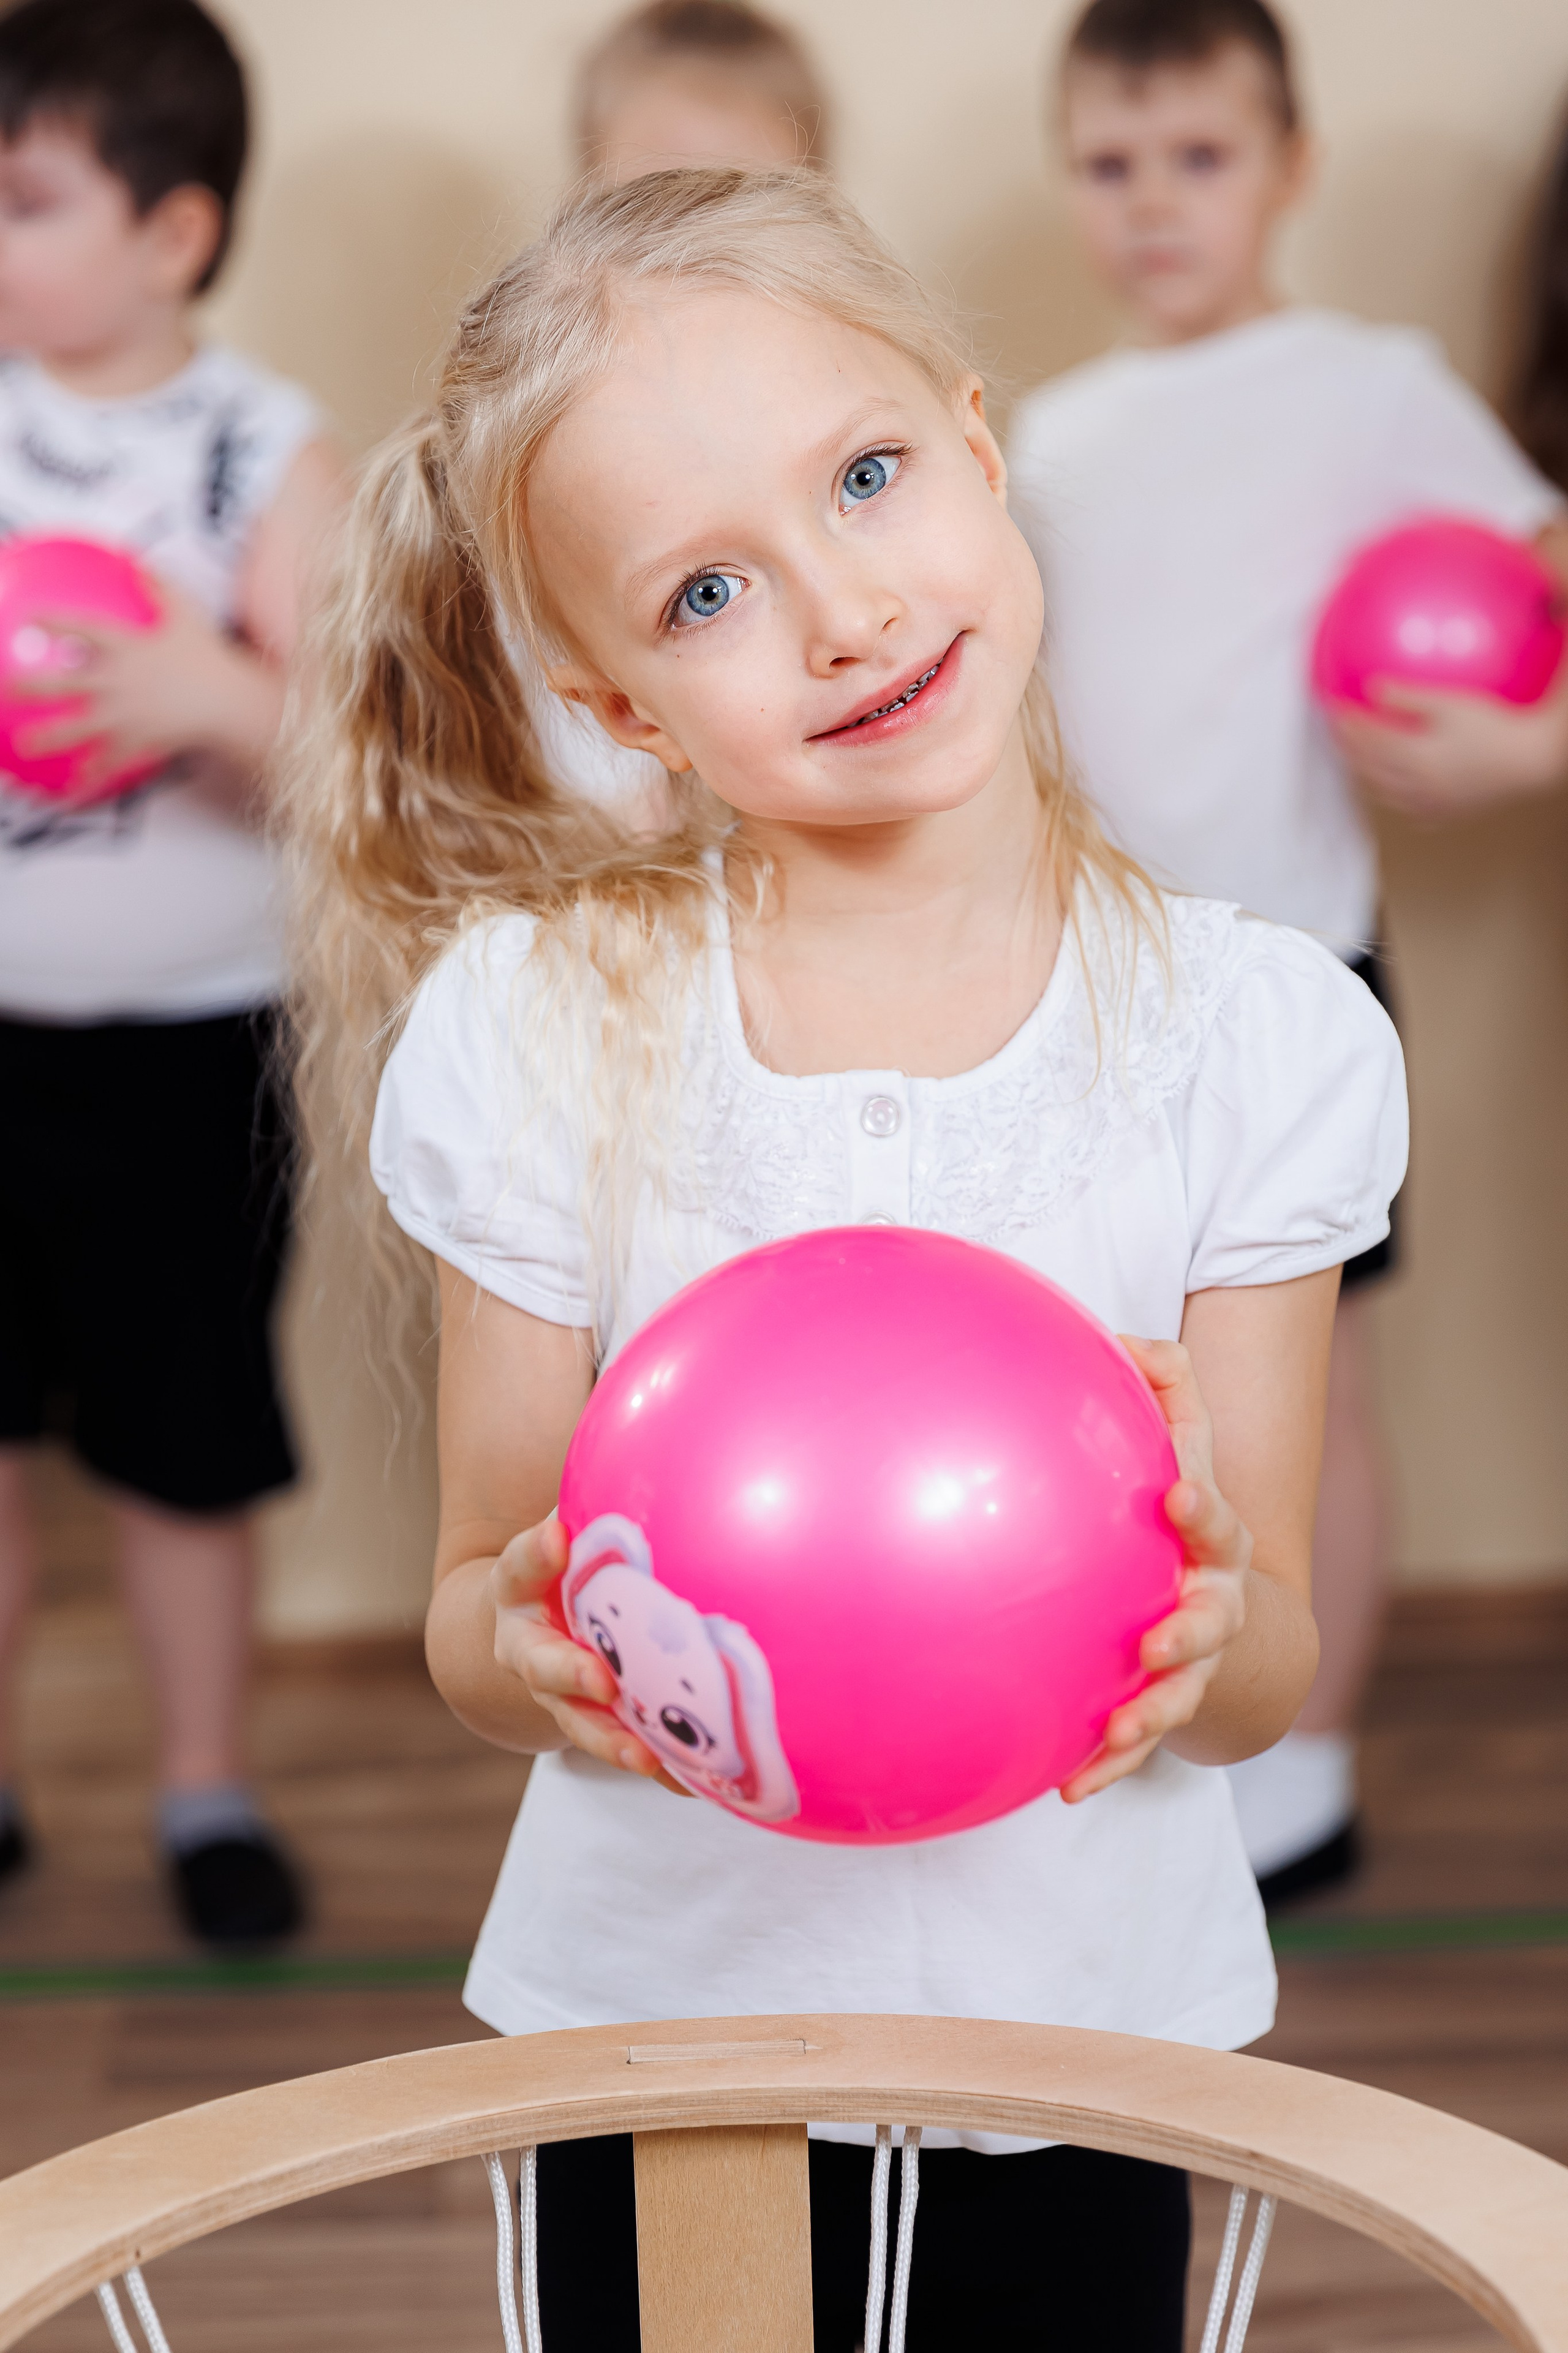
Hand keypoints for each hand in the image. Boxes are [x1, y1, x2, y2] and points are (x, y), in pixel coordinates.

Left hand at [10, 578, 282, 798]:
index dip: (53, 623)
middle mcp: (119, 683)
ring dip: (49, 738)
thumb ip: (160, 589)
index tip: (31, 621)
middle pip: (65, 684)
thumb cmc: (210, 658)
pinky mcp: (141, 742)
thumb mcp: (187, 615)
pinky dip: (93, 777)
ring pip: (80, 728)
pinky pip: (113, 762)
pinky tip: (74, 788)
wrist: (232, 703)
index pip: (82, 630)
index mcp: (127, 648)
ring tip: (24, 746)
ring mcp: (127, 716)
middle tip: (7, 687)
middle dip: (31, 686)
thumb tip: (141, 566)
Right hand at [489, 1516, 687, 1790]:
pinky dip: (658, 1767)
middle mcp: (528, 1648)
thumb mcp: (564, 1531)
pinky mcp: (592, 1727)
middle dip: (568, 1674)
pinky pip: (622, 1748)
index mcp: (519, 1589)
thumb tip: (669, 1429)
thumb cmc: (561, 1566)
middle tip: (599, 1679)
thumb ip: (593, 1499)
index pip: (519, 1566)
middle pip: (539, 1665)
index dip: (534, 1552)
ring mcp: (556, 1696)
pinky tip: (697, 1780)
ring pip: (575, 1723)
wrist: (523, 1630)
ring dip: (610, 1741)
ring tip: (645, 1756)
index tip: (557, 1532)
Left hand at [1060, 1336, 1251, 1802]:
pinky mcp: (1155, 1708)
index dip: (1203, 1508)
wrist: (1213, 1603)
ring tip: (1118, 1730)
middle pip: (1215, 1620)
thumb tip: (1127, 1336)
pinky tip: (1067, 1786)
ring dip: (1152, 1714)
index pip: (1216, 1520)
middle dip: (1193, 1630)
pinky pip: (1134, 1744)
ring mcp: (1188, 1664)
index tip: (1177, 1495)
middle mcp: (1212, 1605)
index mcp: (1212, 1540)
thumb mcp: (1180, 1439)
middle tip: (1161, 1639)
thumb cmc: (1177, 1502)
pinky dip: (1107, 1765)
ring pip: (1180, 1695)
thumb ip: (1162, 1383)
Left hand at [1328, 669, 1567, 819]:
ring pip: (1384, 792)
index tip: (1333, 707)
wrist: (1531, 762)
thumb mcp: (1451, 703)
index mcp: (1411, 758)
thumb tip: (1374, 687)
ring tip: (1357, 758)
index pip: (1365, 740)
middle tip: (1337, 731)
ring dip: (1365, 774)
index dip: (1345, 723)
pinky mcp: (1447, 813)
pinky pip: (1410, 810)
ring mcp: (1429, 803)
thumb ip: (1409, 697)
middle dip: (1348, 748)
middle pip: (1368, 767)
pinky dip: (1394, 797)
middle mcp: (1413, 786)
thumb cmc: (1496, 727)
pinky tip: (1395, 789)